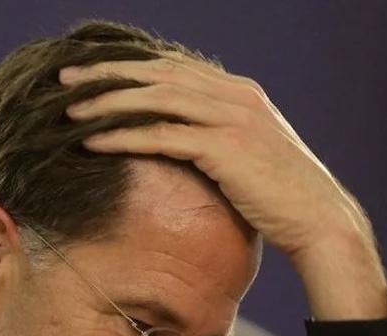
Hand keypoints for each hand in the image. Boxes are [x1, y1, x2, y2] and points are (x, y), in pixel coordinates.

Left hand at [60, 57, 386, 318]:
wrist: (320, 219)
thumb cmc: (282, 198)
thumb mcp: (250, 155)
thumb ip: (218, 137)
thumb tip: (182, 143)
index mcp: (240, 92)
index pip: (173, 66)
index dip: (129, 65)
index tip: (92, 70)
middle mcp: (235, 95)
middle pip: (157, 73)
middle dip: (108, 73)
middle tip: (66, 76)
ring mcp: (231, 117)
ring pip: (155, 98)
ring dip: (107, 101)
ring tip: (69, 108)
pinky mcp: (225, 147)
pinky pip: (161, 135)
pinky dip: (122, 135)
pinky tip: (92, 141)